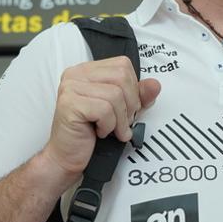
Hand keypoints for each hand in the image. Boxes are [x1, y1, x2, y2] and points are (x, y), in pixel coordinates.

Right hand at [40, 56, 160, 181]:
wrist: (68, 156)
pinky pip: (104, 110)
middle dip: (129, 104)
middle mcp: (76, 75)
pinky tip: (100, 132)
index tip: (127, 107)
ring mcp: (71, 87)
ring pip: (115, 95)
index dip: (133, 88)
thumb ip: (138, 96)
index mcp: (87, 70)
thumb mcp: (122, 110)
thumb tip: (154, 85)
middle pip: (121, 77)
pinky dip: (109, 126)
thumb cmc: (90, 133)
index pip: (123, 65)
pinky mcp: (70, 104)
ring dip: (120, 119)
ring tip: (112, 129)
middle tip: (122, 122)